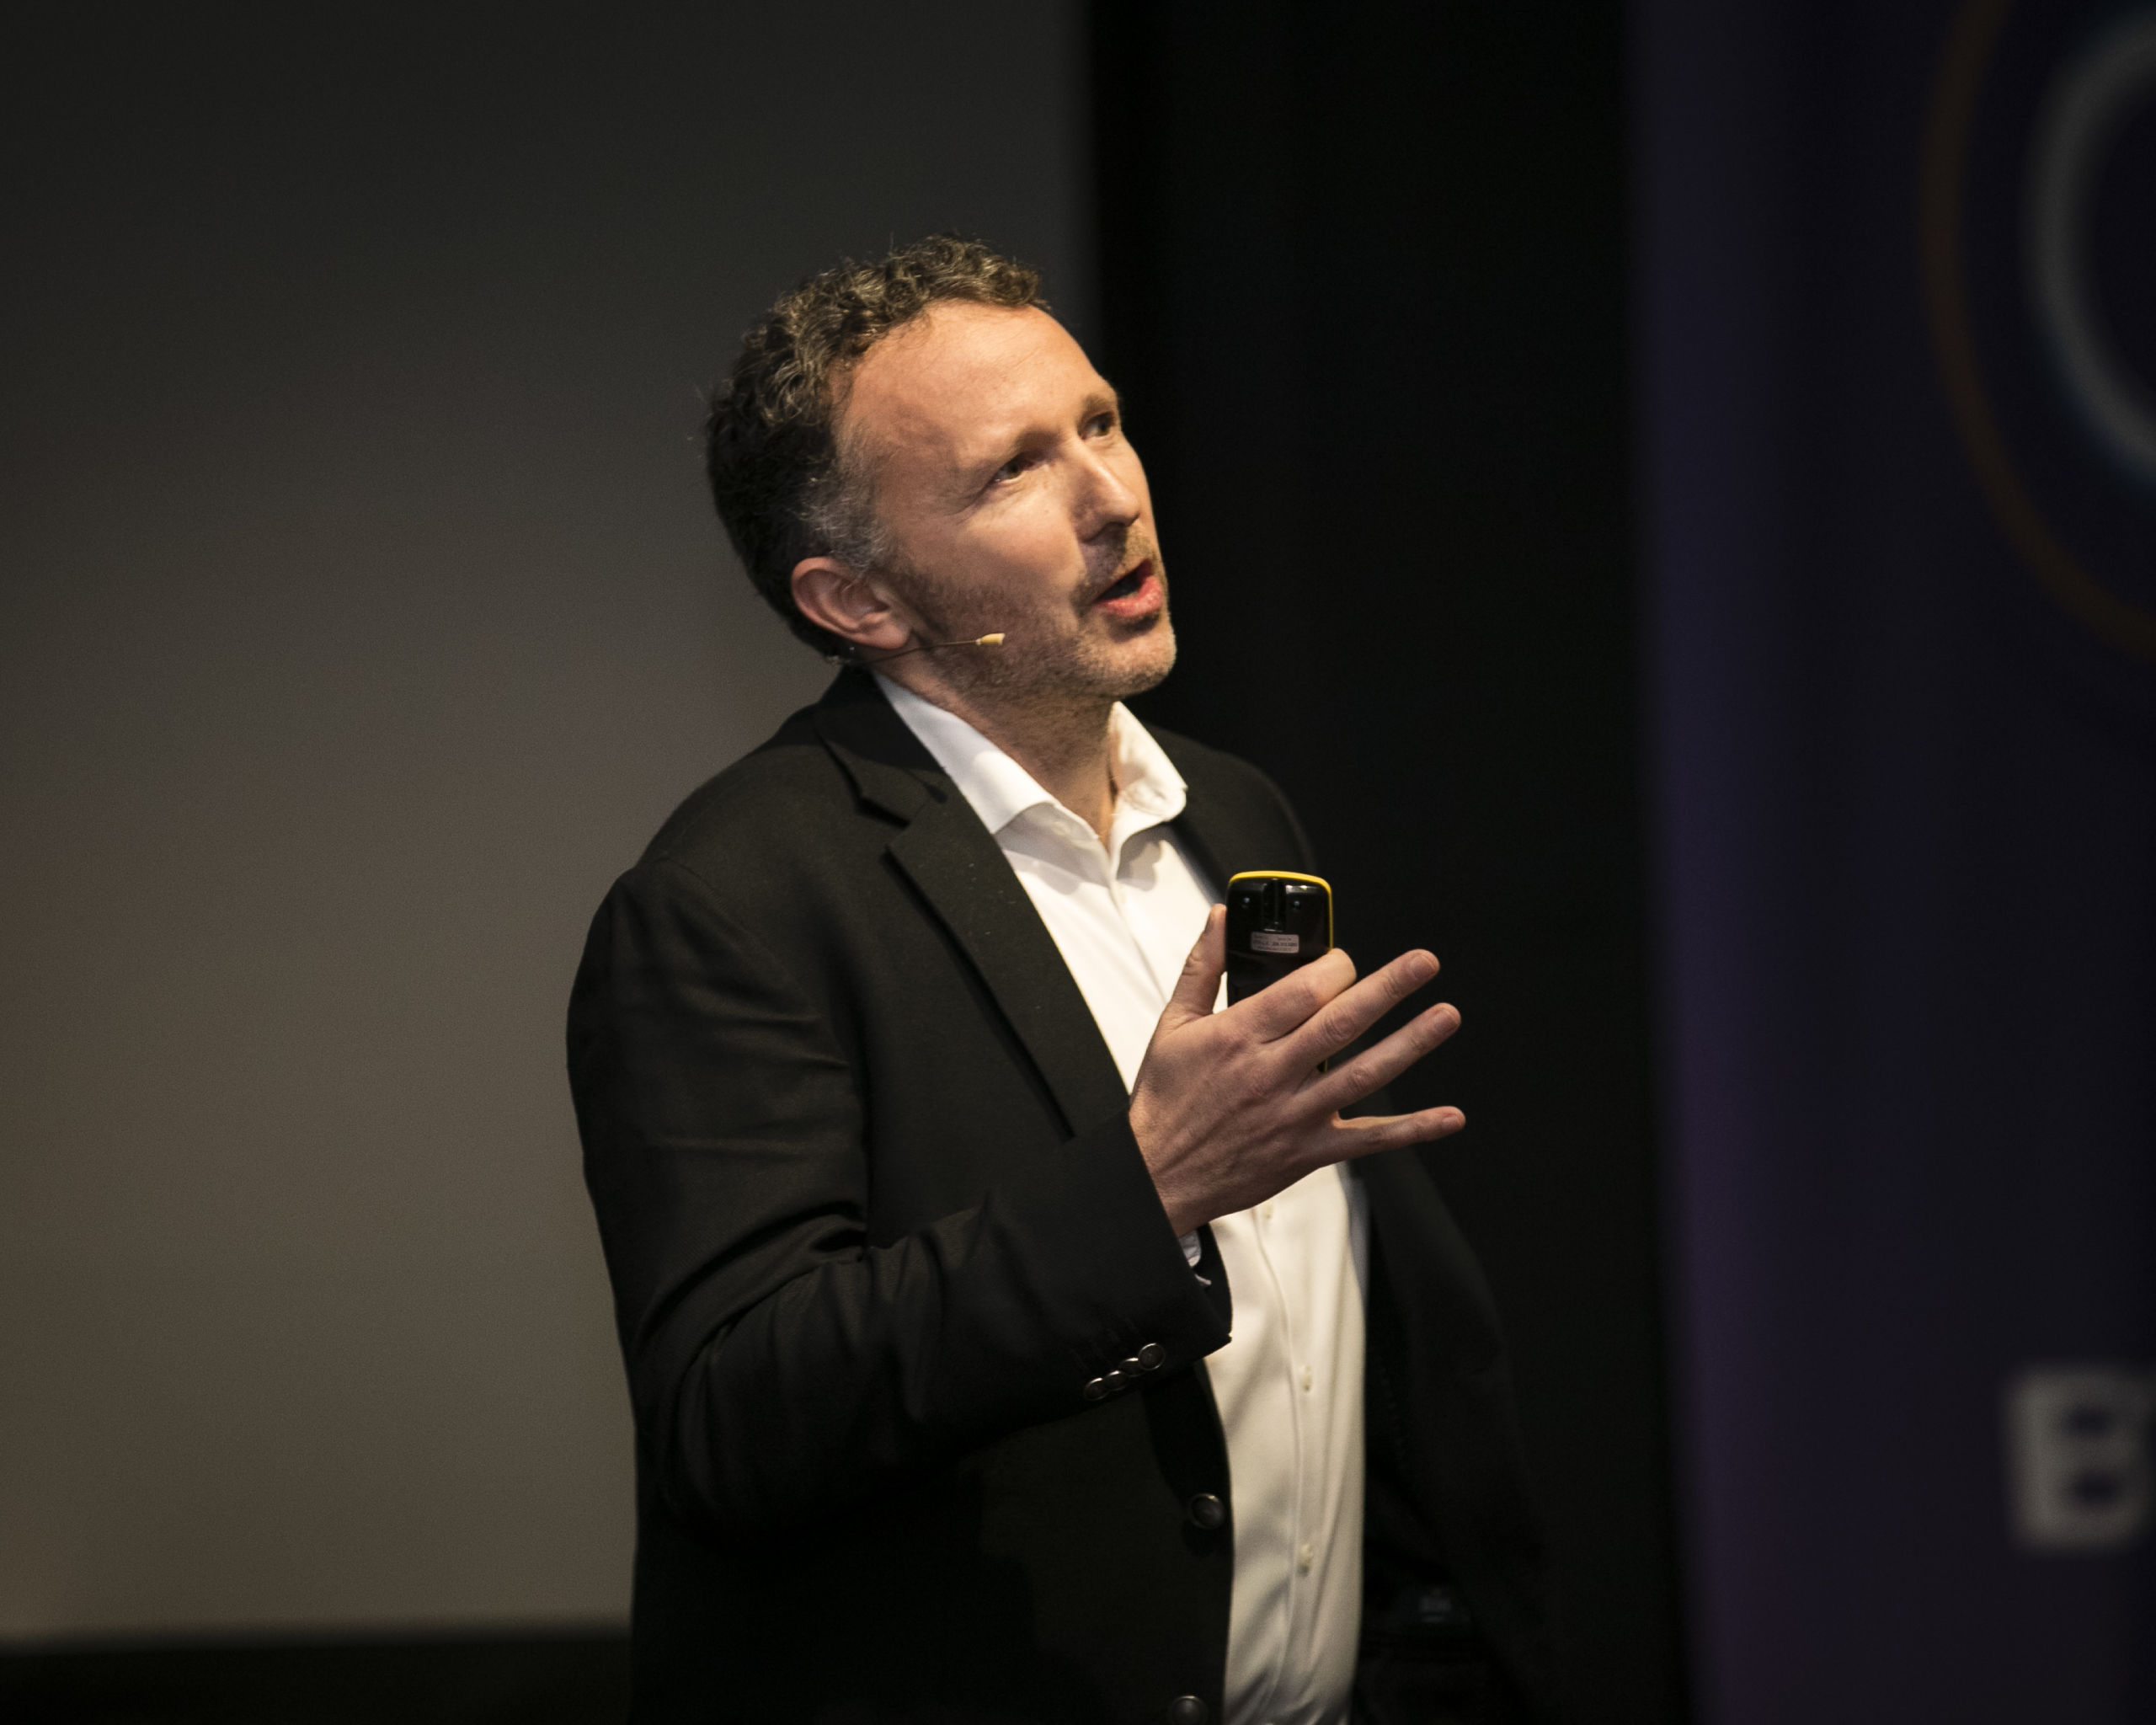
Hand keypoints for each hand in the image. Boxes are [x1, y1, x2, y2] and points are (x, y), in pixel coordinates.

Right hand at [1127, 904, 1465, 1233]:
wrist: (1159, 1174)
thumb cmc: (1167, 1100)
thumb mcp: (1173, 1025)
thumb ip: (1202, 967)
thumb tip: (1219, 919)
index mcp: (1240, 1036)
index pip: (1303, 991)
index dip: (1335, 968)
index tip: (1346, 960)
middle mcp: (1272, 1073)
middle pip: (1342, 1023)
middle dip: (1389, 988)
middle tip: (1425, 963)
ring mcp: (1295, 1114)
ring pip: (1363, 1073)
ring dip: (1410, 1043)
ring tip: (1445, 1016)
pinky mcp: (1308, 1150)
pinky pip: (1367, 1139)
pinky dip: (1411, 1130)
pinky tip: (1448, 1116)